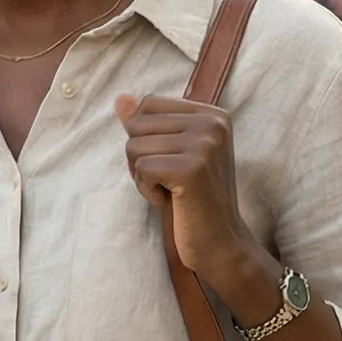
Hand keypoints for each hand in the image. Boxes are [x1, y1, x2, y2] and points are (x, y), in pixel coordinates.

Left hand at [114, 93, 254, 281]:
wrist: (222, 243)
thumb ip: (148, 124)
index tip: (168, 161)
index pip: (149, 104)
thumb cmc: (194, 199)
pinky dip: (146, 189)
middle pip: (137, 123)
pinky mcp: (191, 169)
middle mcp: (212, 123)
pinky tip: (168, 200)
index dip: (144, 136)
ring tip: (169, 190)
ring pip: (134, 146)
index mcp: (212, 114)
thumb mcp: (172, 154)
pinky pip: (141, 168)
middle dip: (140, 156)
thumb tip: (119, 97)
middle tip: (167, 180)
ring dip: (142, 175)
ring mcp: (204, 145)